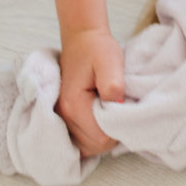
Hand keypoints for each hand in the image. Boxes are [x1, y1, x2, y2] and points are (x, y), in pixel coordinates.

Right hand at [56, 28, 124, 155]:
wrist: (82, 39)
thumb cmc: (98, 48)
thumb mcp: (110, 60)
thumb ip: (113, 84)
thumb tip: (115, 105)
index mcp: (74, 105)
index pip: (99, 139)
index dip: (117, 130)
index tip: (124, 111)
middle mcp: (63, 116)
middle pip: (93, 147)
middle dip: (111, 135)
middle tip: (119, 111)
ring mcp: (61, 118)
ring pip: (87, 147)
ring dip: (102, 136)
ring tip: (111, 113)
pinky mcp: (64, 118)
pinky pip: (81, 141)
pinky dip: (93, 136)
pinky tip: (102, 120)